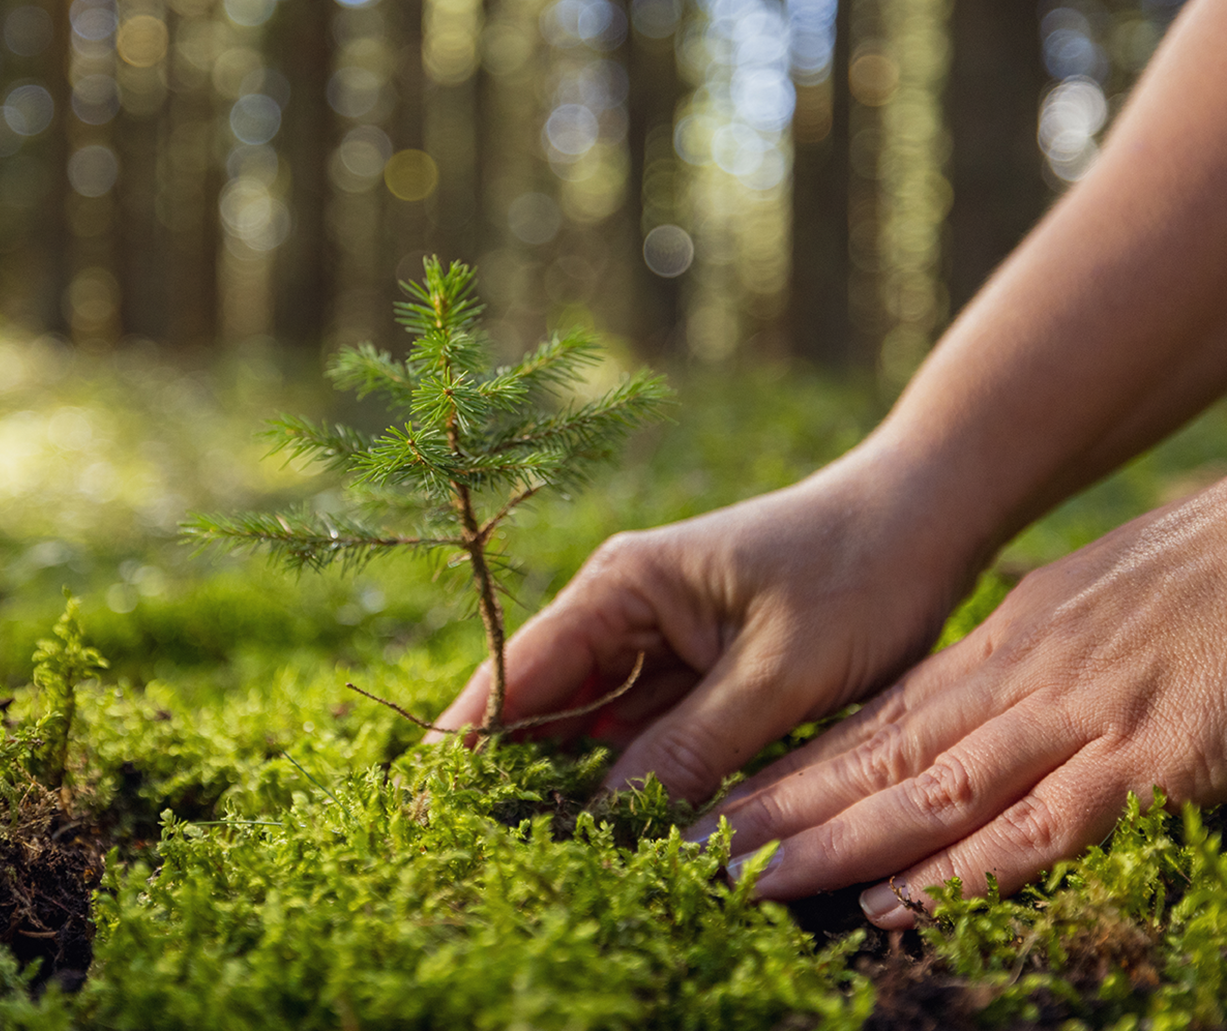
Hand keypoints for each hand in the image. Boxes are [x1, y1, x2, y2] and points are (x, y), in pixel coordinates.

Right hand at [431, 458, 970, 801]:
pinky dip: (626, 771)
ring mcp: (658, 635)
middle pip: (543, 700)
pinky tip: (609, 819)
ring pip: (592, 721)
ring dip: (568, 778)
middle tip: (478, 843)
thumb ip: (695, 745)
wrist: (927, 515)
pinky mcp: (695, 661)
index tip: (433, 802)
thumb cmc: (857, 573)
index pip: (522, 669)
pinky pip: (642, 726)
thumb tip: (609, 819)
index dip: (471, 737)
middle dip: (510, 768)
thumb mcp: (780, 673)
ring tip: (532, 844)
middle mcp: (624, 607)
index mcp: (623, 585)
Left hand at [691, 479, 1226, 928]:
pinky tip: (895, 900)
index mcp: (998, 649)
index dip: (792, 770)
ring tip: (754, 878)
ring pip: (932, 791)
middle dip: (778, 808)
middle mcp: (1017, 683)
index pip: (872, 721)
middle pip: (875, 757)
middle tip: (693, 847)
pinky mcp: (1149, 760)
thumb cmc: (1183, 576)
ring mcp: (1078, 721)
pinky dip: (965, 869)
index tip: (715, 805)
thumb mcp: (1073, 610)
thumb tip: (948, 709)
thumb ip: (1009, 665)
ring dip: (836, 841)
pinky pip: (1042, 825)